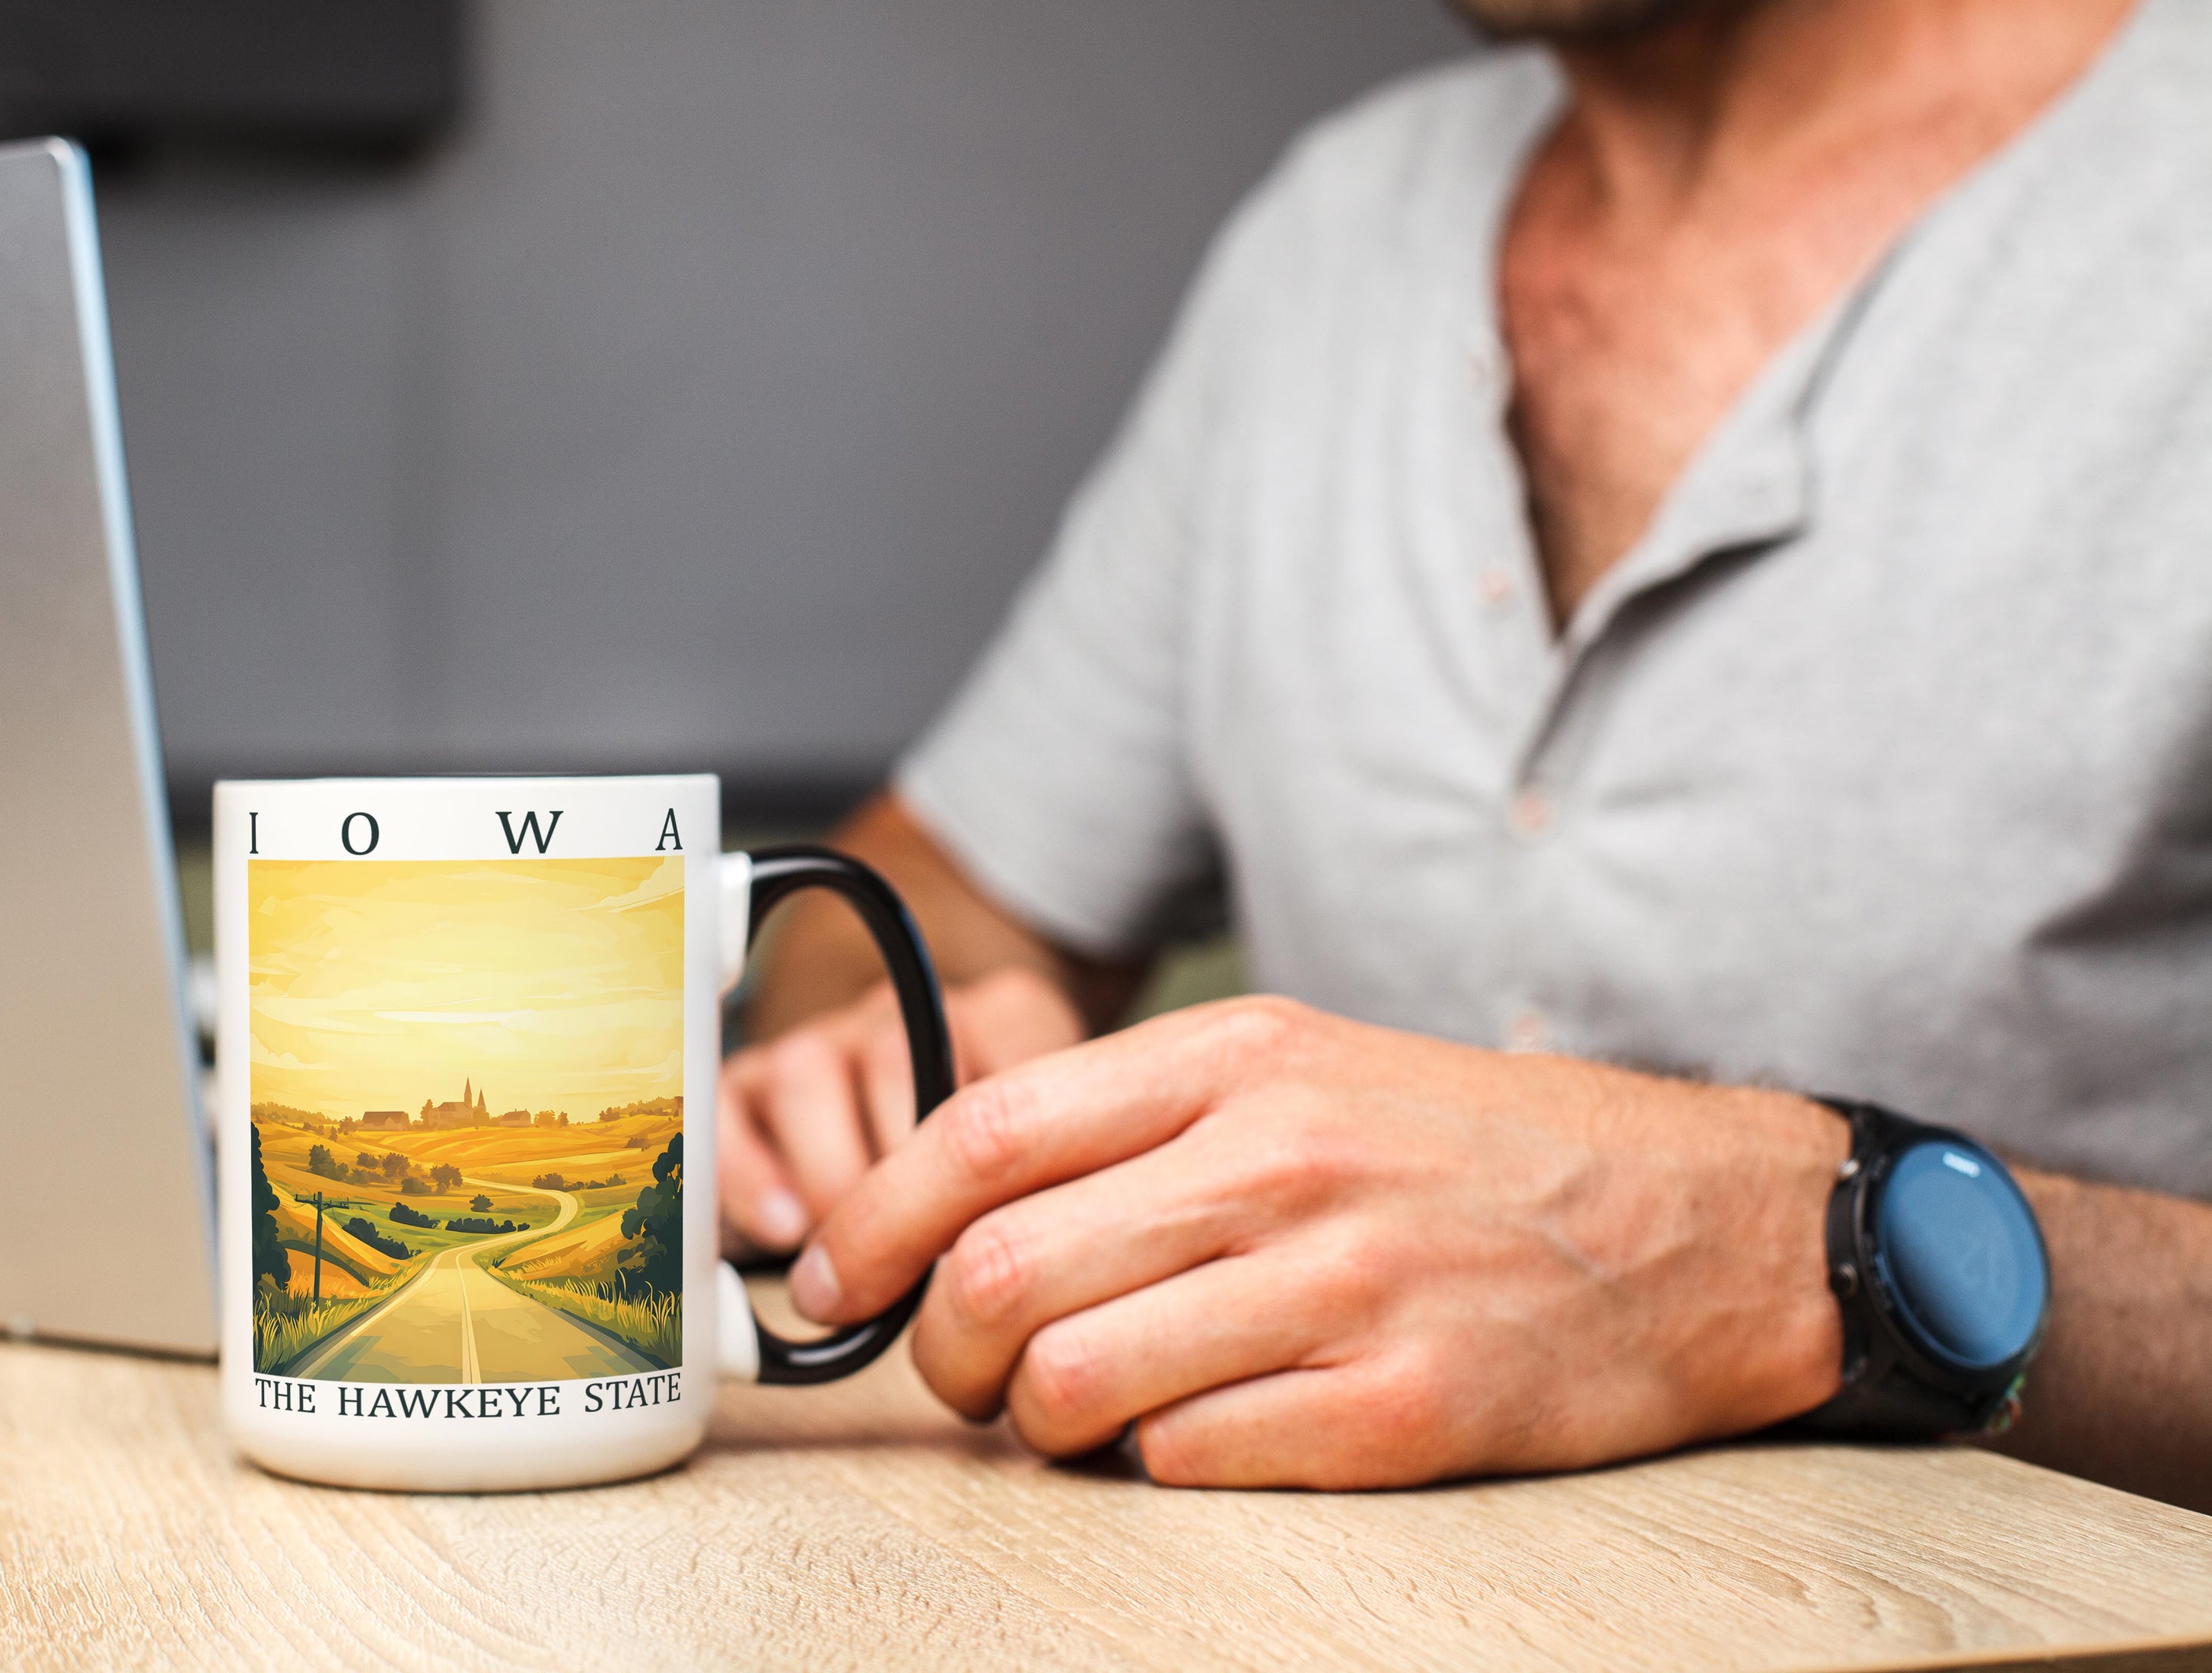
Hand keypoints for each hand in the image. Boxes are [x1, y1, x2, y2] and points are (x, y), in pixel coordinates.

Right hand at [719, 966, 1085, 1254]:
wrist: (919, 1158)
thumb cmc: (997, 1178)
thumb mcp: (1048, 1167)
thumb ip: (1047, 1187)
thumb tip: (1023, 1257)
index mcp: (996, 1020)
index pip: (1010, 1052)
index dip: (1002, 1150)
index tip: (1002, 1229)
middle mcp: (903, 1017)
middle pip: (892, 1058)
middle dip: (905, 1173)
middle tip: (923, 1253)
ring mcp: (821, 1043)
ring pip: (805, 1073)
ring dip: (830, 1176)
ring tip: (855, 1253)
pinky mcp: (749, 1086)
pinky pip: (726, 1111)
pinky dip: (749, 1174)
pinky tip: (786, 1229)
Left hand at [786, 998, 1848, 1487]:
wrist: (1698, 1221)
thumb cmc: (1467, 1149)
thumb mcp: (1301, 1071)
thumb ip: (1133, 1129)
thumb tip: (954, 1217)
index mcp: (1238, 1061)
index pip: (981, 1136)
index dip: (869, 1224)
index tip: (827, 1287)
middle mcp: (1279, 1161)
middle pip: (999, 1273)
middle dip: (936, 1353)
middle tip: (958, 1376)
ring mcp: (1343, 1287)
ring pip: (1070, 1383)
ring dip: (1034, 1425)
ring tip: (1074, 1413)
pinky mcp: (1402, 1410)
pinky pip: (1186, 1463)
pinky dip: (1157, 1465)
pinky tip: (1198, 1432)